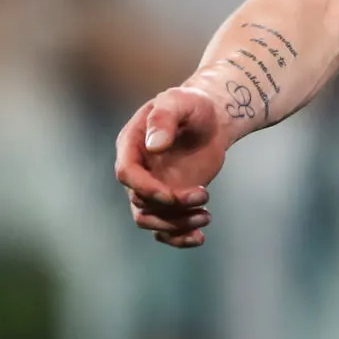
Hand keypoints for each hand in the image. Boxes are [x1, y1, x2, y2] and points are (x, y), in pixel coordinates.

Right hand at [114, 87, 228, 247]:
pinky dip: (178, 237)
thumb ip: (164, 119)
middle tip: (204, 196)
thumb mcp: (179, 101)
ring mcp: (152, 188)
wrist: (212, 119)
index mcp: (131, 146)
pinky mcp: (169, 200)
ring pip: (150, 219)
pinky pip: (164, 227)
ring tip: (206, 217)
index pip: (126, 174)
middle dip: (170, 206)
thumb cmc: (192, 105)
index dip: (145, 188)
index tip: (171, 195)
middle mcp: (138, 172)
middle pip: (140, 202)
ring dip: (176, 225)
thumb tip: (154, 146)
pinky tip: (199, 238)